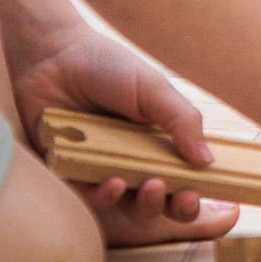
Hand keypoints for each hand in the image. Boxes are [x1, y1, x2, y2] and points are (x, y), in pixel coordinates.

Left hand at [6, 20, 239, 243]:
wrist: (53, 55)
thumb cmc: (106, 66)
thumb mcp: (154, 88)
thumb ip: (183, 121)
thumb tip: (207, 161)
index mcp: (156, 142)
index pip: (182, 177)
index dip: (192, 191)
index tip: (199, 190)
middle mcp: (130, 159)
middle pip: (160, 200)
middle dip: (175, 207)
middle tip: (181, 196)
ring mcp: (100, 168)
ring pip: (127, 205)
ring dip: (144, 204)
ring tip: (151, 186)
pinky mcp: (69, 172)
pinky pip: (88, 197)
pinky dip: (104, 196)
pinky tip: (113, 183)